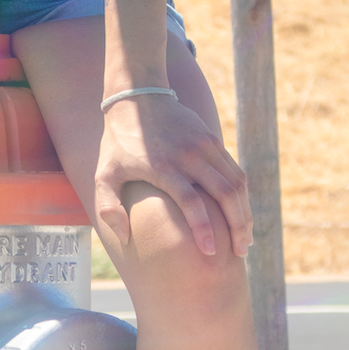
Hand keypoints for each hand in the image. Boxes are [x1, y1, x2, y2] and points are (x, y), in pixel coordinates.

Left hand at [94, 96, 251, 256]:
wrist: (137, 96)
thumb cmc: (117, 143)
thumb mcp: (103, 174)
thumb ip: (108, 207)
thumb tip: (124, 238)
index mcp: (163, 167)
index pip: (191, 202)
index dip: (203, 229)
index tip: (210, 252)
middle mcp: (189, 156)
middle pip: (224, 194)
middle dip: (237, 226)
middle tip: (240, 252)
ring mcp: (205, 146)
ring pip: (236, 183)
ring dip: (245, 212)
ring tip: (246, 238)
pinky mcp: (212, 140)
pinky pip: (235, 171)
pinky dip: (241, 195)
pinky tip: (241, 214)